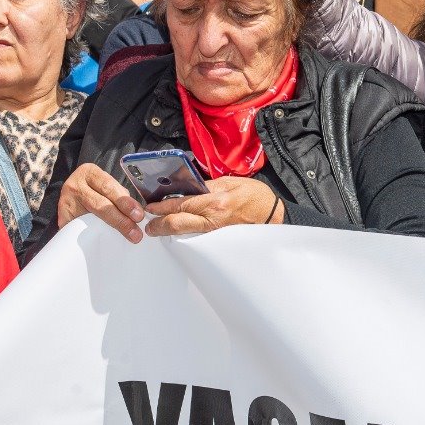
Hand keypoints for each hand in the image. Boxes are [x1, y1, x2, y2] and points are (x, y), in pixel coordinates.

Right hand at [57, 163, 145, 243]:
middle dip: (120, 219)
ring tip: (126, 237)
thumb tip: (136, 212)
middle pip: (100, 204)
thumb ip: (117, 194)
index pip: (109, 187)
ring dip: (110, 229)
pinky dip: (95, 236)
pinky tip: (106, 241)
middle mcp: (75, 185)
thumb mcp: (103, 184)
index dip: (125, 202)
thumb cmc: (93, 189)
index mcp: (89, 173)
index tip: (139, 215)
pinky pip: (81, 230)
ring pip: (91, 218)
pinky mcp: (62, 219)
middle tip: (135, 232)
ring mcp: (66, 203)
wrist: (70, 195)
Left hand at [144, 176, 281, 235]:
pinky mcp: (220, 241)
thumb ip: (209, 185)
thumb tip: (190, 187)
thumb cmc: (257, 197)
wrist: (276, 217)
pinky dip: (186, 235)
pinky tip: (180, 233)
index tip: (150, 207)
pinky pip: (198, 239)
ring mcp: (215, 233)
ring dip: (170, 231)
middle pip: (178, 224)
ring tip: (159, 229)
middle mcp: (212, 220)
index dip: (162, 206)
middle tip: (149, 225)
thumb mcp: (232, 182)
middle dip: (160, 225)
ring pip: (185, 234)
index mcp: (214, 201)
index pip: (180, 204)